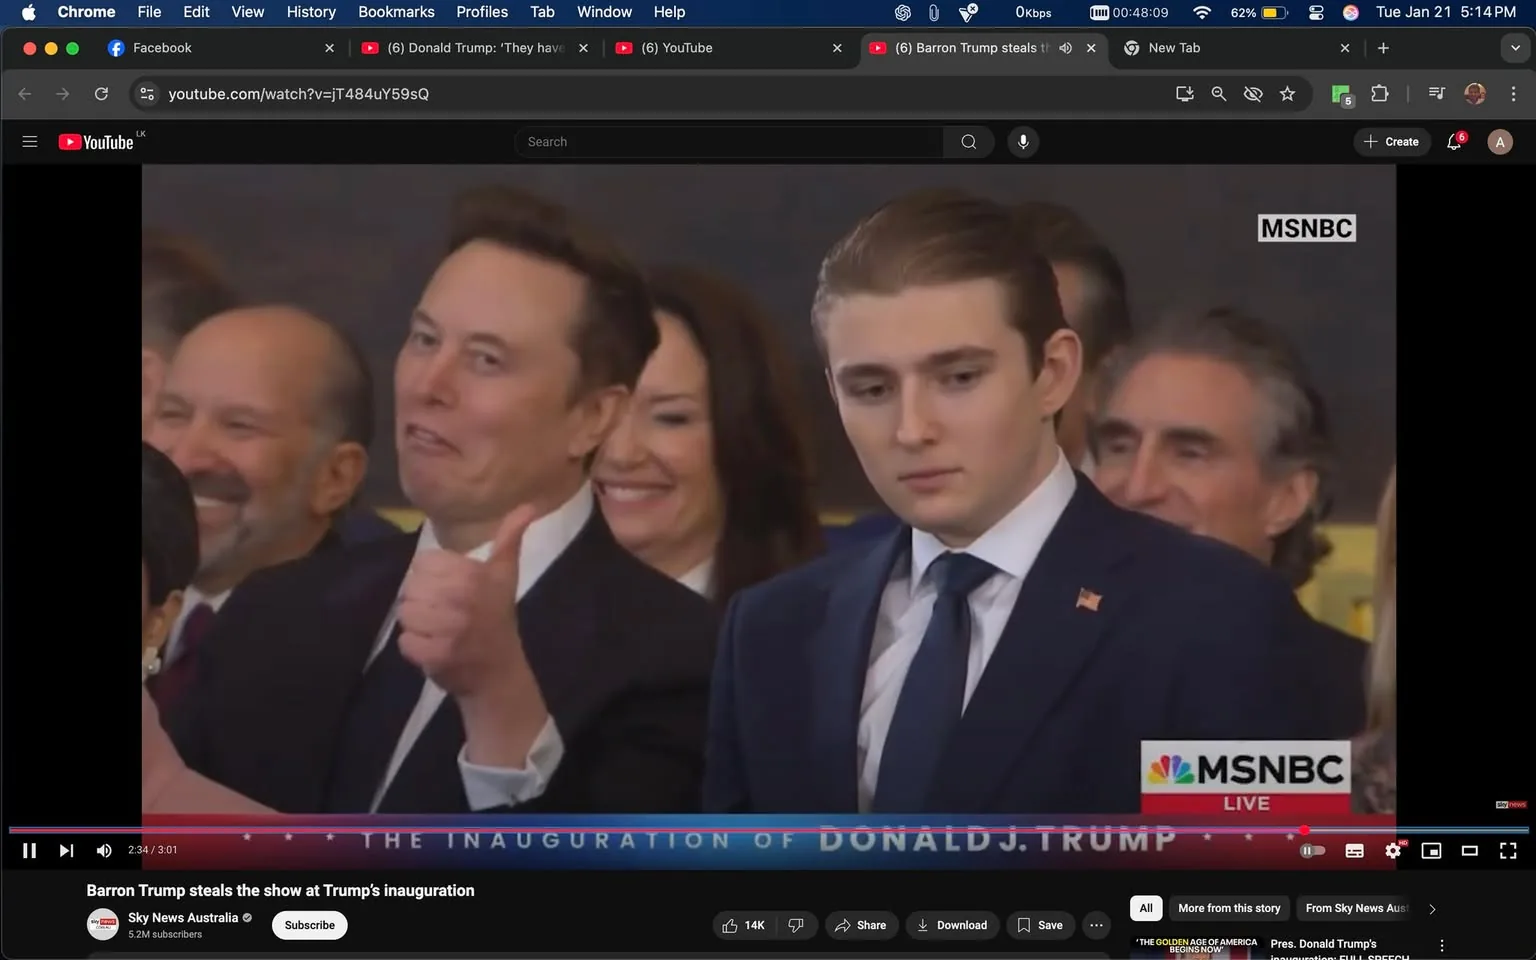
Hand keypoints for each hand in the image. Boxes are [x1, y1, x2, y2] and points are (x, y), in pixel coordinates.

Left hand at [397, 505, 539, 698]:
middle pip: (410, 589)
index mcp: (472, 575)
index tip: (451, 591)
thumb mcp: (505, 574)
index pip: (422, 565)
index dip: (433, 578)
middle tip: (446, 614)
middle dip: (423, 602)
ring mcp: (447, 629)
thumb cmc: (498, 618)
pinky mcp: (435, 656)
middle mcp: (459, 599)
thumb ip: (510, 537)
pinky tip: (435, 648)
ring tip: (439, 630)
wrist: (499, 672)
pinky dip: (415, 648)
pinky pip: (405, 642)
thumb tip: (529, 505)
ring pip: (405, 614)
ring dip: (418, 625)